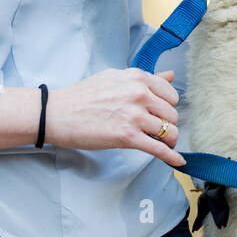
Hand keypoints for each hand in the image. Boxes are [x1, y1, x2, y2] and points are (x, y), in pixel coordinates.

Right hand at [45, 67, 184, 166]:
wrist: (58, 113)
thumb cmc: (83, 95)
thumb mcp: (116, 77)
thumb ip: (145, 77)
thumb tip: (169, 75)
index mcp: (138, 78)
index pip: (171, 94)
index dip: (167, 107)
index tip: (161, 114)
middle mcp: (140, 94)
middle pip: (172, 114)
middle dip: (168, 125)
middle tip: (157, 131)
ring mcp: (135, 116)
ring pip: (169, 131)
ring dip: (167, 141)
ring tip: (161, 144)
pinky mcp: (128, 137)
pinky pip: (158, 149)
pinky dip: (170, 157)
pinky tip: (178, 162)